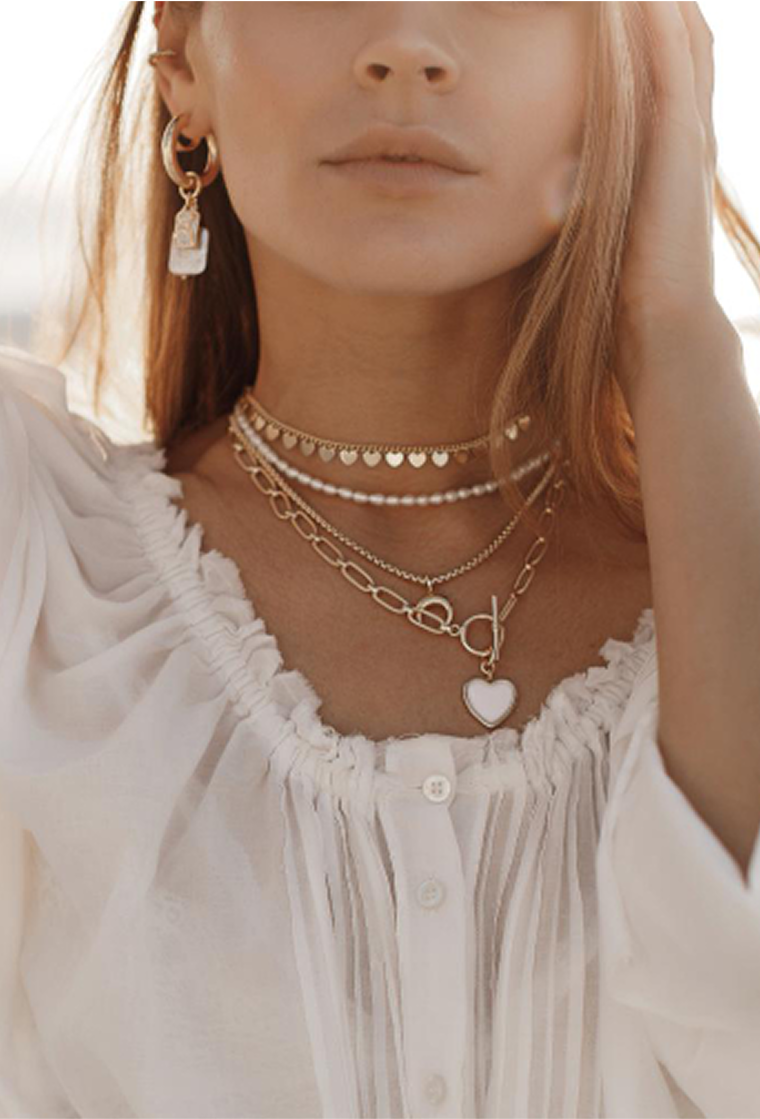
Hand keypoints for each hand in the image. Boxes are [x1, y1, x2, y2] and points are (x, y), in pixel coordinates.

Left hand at [615, 2, 726, 401]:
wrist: (661, 324)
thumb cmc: (624, 282)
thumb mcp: (603, 216)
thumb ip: (590, 184)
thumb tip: (545, 179)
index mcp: (671, 147)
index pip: (669, 65)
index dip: (652, 23)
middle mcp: (689, 131)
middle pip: (686, 39)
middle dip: (664, 0)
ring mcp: (690, 135)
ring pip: (685, 40)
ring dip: (664, 2)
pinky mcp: (680, 146)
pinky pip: (674, 66)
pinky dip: (660, 25)